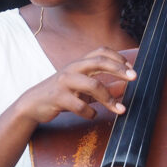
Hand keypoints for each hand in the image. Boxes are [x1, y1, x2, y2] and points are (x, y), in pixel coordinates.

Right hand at [18, 47, 136, 123]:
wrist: (33, 104)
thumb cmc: (61, 94)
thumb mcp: (82, 88)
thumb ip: (101, 87)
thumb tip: (124, 88)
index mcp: (79, 64)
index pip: (100, 51)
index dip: (117, 57)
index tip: (131, 68)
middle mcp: (72, 69)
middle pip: (99, 61)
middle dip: (119, 69)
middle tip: (134, 77)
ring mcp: (65, 82)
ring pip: (93, 85)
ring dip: (109, 98)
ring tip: (119, 109)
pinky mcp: (58, 97)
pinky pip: (80, 105)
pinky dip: (90, 112)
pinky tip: (92, 114)